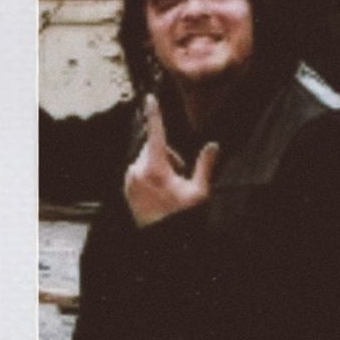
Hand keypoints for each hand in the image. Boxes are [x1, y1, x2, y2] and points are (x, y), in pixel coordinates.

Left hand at [124, 94, 219, 226]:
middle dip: (168, 154)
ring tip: (170, 187)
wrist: (163, 241)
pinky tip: (160, 192)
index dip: (154, 115)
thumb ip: (205, 166)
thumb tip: (213, 146)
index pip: (156, 135)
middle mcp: (137, 172)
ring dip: (160, 165)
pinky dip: (151, 174)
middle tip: (180, 175)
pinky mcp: (127, 188)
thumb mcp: (198, 192)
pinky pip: (140, 171)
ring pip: (147, 159)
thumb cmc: (181, 216)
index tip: (149, 98)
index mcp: (154, 169)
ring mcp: (130, 181)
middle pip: (154, 147)